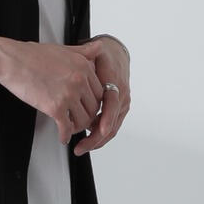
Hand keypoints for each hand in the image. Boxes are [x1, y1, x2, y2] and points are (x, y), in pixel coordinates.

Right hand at [0, 39, 103, 144]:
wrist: (11, 61)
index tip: (88, 107)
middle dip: (88, 115)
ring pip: (84, 119)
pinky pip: (67, 127)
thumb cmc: (31, 55)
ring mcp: (68, 94)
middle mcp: (79, 80)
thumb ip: (84, 51)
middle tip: (81, 120)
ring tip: (71, 128)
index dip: (94, 102)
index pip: (100, 91)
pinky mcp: (55, 107)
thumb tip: (99, 47)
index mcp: (84, 65)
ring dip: (78, 127)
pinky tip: (62, 136)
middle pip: (94, 107)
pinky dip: (65, 135)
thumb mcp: (64, 48)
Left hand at [70, 35, 129, 154]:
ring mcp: (122, 105)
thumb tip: (83, 66)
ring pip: (111, 129)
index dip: (106, 119)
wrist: (115, 56)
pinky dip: (98, 136)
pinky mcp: (119, 111)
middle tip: (80, 147)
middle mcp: (122, 97)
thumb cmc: (102, 57)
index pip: (112, 105)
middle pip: (112, 123)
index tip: (99, 130)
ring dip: (96, 140)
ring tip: (81, 148)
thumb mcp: (94, 57)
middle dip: (96, 138)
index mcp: (116, 84)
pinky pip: (110, 127)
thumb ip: (88, 62)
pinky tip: (86, 141)